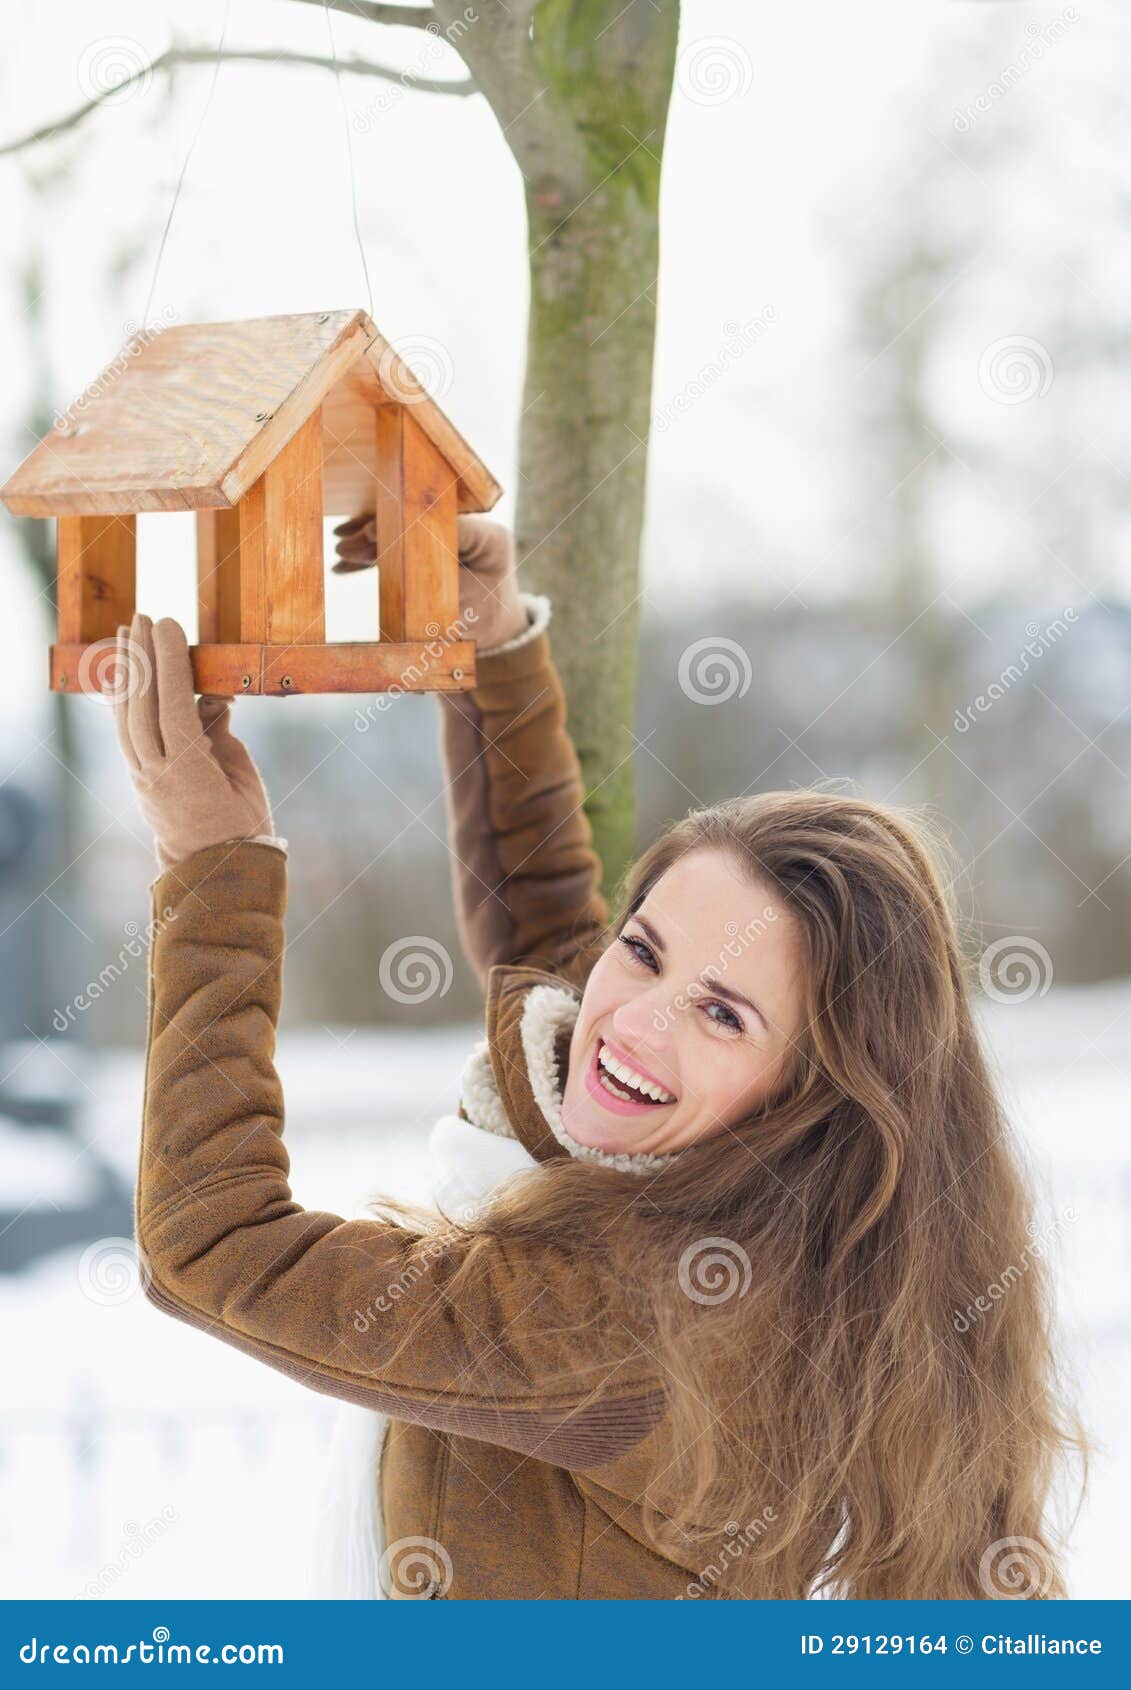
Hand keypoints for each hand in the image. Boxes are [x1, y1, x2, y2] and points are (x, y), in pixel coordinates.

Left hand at [110, 613, 274, 873]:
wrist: (217, 872)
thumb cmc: (243, 824)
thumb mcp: (242, 775)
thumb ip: (220, 733)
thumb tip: (208, 698)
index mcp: (188, 771)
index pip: (172, 704)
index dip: (168, 662)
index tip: (168, 625)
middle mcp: (155, 773)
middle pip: (140, 704)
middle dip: (141, 656)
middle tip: (144, 618)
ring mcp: (142, 777)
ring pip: (124, 716)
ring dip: (125, 672)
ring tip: (125, 634)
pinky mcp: (139, 779)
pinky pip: (125, 731)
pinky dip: (123, 699)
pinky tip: (124, 673)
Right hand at [332, 513, 528, 649]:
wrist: (495, 629)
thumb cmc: (485, 621)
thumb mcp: (466, 612)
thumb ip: (438, 590)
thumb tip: (395, 572)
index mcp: (488, 536)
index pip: (438, 520)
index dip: (401, 524)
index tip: (369, 531)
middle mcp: (467, 527)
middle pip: (413, 522)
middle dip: (377, 533)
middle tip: (345, 545)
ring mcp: (445, 535)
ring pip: (402, 533)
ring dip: (368, 543)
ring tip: (341, 553)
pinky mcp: (427, 547)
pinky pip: (397, 548)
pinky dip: (372, 557)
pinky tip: (344, 566)